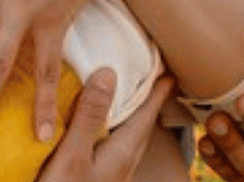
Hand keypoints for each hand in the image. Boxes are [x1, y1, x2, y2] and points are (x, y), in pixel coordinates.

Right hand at [38, 69, 173, 181]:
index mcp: (121, 155)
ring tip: (128, 101)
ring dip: (130, 118)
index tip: (170, 72)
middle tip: (152, 81)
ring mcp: (110, 178)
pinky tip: (99, 133)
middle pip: (141, 128)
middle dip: (147, 104)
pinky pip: (111, 149)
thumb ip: (90, 116)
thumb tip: (110, 72)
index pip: (145, 116)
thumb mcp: (73, 155)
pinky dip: (112, 132)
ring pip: (127, 140)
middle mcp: (121, 166)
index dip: (157, 92)